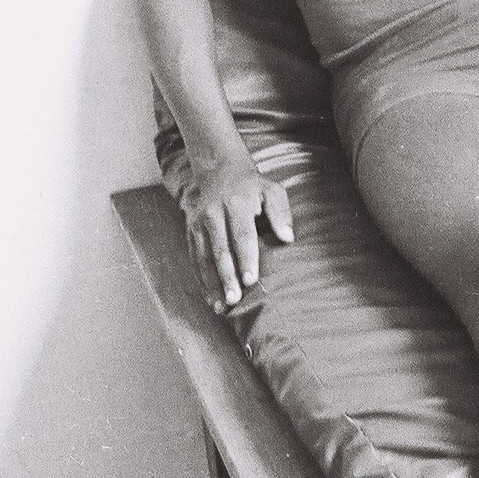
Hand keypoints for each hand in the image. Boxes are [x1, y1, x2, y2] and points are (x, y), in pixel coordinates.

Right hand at [181, 155, 294, 311]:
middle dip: (227, 277)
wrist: (219, 170)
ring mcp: (199, 223)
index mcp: (236, 204)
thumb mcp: (272, 191)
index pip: (242, 235)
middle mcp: (214, 214)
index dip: (246, 259)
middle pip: (220, 250)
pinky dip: (202, 280)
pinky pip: (194, 259)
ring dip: (212, 284)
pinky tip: (211, 298)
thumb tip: (288, 238)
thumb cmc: (253, 187)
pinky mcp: (190, 231)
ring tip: (221, 307)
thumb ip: (281, 213)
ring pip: (203, 258)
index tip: (251, 280)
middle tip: (235, 300)